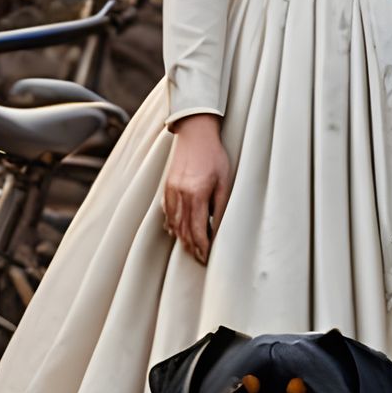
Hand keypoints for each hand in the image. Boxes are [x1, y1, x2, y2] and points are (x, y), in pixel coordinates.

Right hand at [162, 113, 231, 263]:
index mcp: (196, 194)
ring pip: (174, 224)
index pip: (198, 229)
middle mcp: (180, 195)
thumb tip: (218, 230)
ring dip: (182, 239)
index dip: (202, 246)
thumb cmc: (214, 156)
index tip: (207, 257)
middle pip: (184, 230)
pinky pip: (167, 212)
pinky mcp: (167, 187)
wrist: (195, 133)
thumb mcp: (224, 182)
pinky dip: (172, 225)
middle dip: (192, 247)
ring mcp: (170, 191)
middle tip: (200, 259)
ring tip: (190, 250)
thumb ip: (220, 207)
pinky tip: (177, 232)